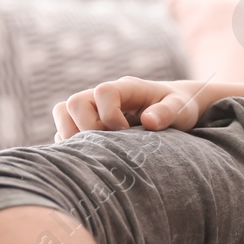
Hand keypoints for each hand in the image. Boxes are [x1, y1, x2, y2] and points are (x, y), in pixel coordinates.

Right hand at [52, 77, 211, 140]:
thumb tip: (148, 121)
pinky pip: (64, 129)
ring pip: (63, 113)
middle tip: (109, 144)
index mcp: (127, 88)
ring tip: (95, 151)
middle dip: (87, 128)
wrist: (174, 107)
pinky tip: (92, 156)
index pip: (103, 92)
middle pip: (74, 103)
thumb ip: (167, 112)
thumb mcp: (181, 109)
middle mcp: (104, 95)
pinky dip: (71, 144)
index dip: (109, 115)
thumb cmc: (179, 106)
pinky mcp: (87, 122)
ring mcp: (93, 108)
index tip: (126, 132)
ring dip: (72, 135)